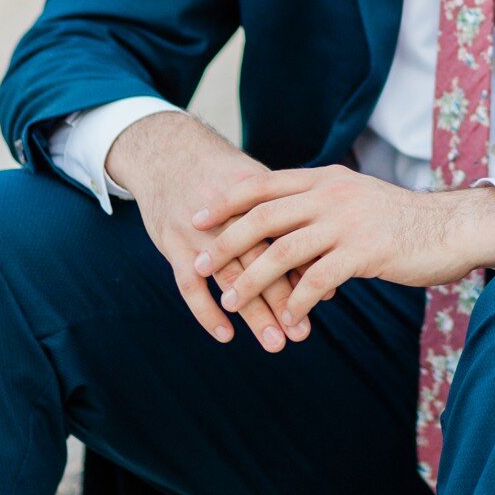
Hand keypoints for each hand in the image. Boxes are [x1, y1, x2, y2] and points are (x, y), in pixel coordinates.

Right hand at [105, 111, 308, 351]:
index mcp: (257, 196)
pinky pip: (188, 284)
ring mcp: (198, 231)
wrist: (167, 152)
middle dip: (282, 299)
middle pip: (261, 261)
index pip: (286, 235)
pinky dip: (205, 311)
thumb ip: (287, 219)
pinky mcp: (172, 244)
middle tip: (302, 334)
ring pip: (228, 277)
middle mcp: (229, 214)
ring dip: (253, 312)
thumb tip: (323, 262)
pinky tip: (226, 335)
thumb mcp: (256, 184)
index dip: (305, 265)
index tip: (326, 295)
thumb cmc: (223, 175)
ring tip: (276, 342)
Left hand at [189, 166, 494, 329]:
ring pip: (284, 251)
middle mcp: (333, 194)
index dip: (226, 201)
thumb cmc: (402, 221)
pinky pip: (318, 281)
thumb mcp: (356, 200)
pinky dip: (297, 302)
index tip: (197, 219)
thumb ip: (321, 206)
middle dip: (226, 243)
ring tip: (232, 300)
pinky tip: (288, 319)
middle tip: (199, 265)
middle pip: (264, 216)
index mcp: (327, 179)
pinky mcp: (366, 251)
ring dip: (253, 280)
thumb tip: (281, 226)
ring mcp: (349, 221)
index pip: (264, 184)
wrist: (451, 228)